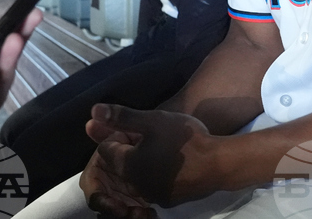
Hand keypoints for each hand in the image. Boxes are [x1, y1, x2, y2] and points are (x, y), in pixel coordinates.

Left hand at [80, 105, 214, 214]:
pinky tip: (174, 160)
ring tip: (162, 145)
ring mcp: (152, 195)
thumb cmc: (184, 139)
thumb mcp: (152, 120)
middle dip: (130, 147)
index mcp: (126, 165)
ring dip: (144, 160)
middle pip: (122, 163)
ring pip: (138, 174)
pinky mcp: (169, 199)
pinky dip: (158, 172)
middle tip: (151, 133)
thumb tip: (93, 111)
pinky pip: (155, 183)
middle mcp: (134, 185)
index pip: (106, 148)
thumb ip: (122, 116)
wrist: (217, 164)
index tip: (136, 126)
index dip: (118, 133)